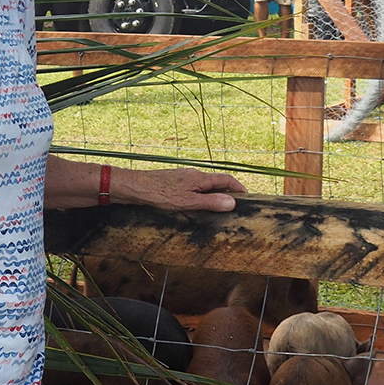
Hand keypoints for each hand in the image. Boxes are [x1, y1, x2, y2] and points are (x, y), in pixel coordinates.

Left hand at [116, 167, 246, 212]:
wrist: (135, 188)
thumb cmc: (160, 194)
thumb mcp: (188, 201)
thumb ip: (210, 202)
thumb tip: (233, 202)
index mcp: (200, 178)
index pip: (226, 179)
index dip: (239, 188)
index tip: (249, 197)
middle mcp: (193, 175)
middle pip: (217, 182)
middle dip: (228, 192)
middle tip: (237, 206)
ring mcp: (183, 179)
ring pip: (204, 186)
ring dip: (214, 195)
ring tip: (220, 209)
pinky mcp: (173, 184)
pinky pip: (194, 189)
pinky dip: (201, 197)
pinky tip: (197, 207)